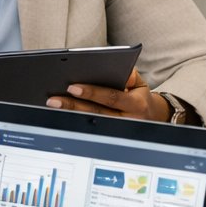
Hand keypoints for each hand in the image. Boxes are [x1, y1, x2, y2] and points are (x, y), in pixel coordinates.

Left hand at [47, 68, 166, 121]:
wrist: (152, 119)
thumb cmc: (139, 97)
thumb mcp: (140, 84)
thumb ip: (131, 74)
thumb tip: (121, 69)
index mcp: (136, 105)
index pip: (111, 97)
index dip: (92, 93)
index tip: (72, 87)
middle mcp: (126, 121)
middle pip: (95, 113)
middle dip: (72, 106)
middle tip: (54, 99)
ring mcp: (116, 132)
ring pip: (89, 123)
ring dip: (69, 114)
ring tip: (53, 105)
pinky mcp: (108, 137)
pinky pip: (89, 129)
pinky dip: (73, 121)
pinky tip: (60, 114)